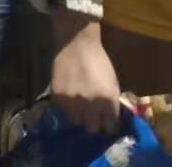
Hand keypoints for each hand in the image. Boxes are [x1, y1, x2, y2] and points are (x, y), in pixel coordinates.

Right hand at [49, 13, 122, 135]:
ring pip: (76, 122)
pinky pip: (64, 111)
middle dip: (94, 123)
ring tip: (79, 107)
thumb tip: (109, 118)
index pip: (110, 126)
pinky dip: (67, 107)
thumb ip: (111, 102)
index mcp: (108, 100)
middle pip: (92, 128)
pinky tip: (70, 97)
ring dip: (79, 116)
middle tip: (92, 117)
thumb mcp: (112, 82)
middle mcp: (91, 104)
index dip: (109, 125)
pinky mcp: (58, 96)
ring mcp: (73, 101)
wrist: (76, 43)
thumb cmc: (99, 61)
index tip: (107, 123)